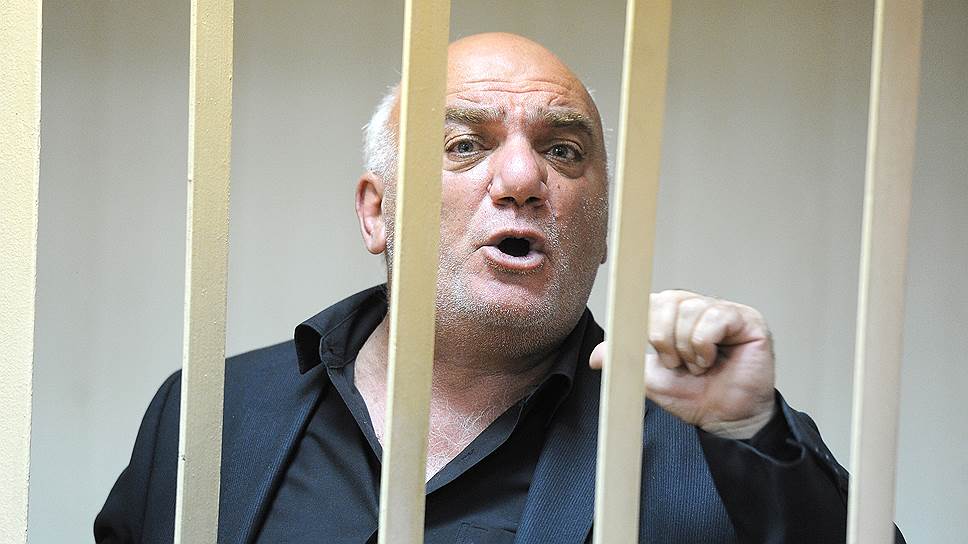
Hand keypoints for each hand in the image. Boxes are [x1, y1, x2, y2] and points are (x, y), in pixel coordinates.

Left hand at [590, 290, 775, 438]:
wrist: (724, 420)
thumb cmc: (694, 397)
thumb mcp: (649, 378)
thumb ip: (623, 360)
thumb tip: (595, 356)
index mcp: (675, 316)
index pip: (651, 301)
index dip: (647, 326)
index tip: (654, 355)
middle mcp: (699, 307)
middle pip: (668, 300)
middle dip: (664, 338)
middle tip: (675, 364)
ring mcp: (724, 311)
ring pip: (690, 309)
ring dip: (686, 347)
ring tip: (697, 367)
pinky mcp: (747, 320)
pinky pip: (715, 317)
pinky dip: (704, 345)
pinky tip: (711, 361)